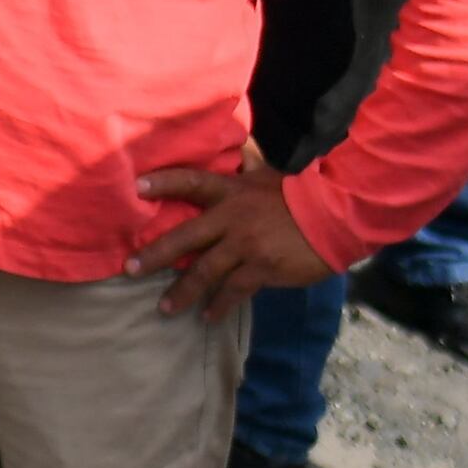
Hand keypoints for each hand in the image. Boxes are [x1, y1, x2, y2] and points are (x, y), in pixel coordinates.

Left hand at [129, 152, 333, 315]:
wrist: (337, 216)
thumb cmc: (302, 195)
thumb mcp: (270, 176)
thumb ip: (249, 169)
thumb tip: (238, 150)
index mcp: (233, 192)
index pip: (192, 182)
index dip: (165, 183)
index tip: (137, 187)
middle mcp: (233, 218)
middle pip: (185, 237)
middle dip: (156, 255)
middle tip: (130, 269)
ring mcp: (246, 246)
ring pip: (205, 271)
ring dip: (183, 291)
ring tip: (164, 307)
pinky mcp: (263, 268)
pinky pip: (234, 290)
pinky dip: (219, 305)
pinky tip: (207, 317)